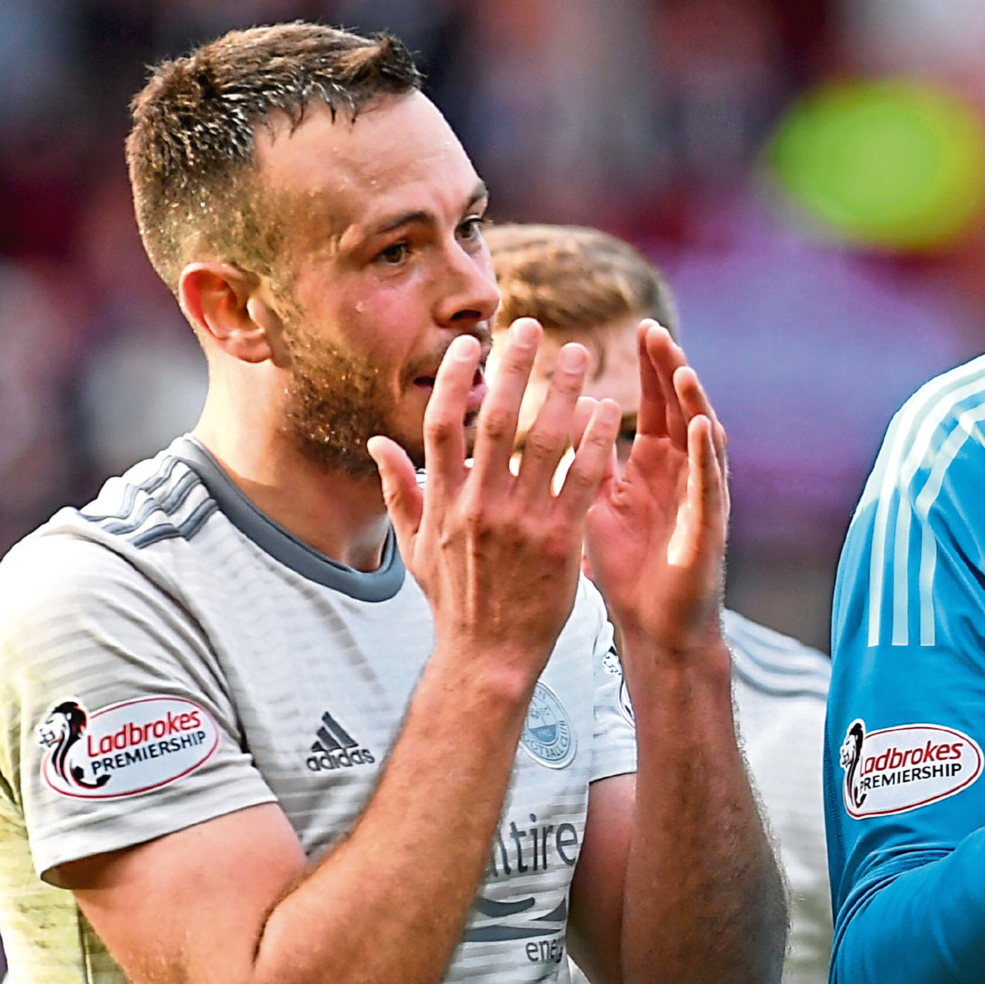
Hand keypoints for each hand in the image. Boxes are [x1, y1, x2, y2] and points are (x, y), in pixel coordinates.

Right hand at [370, 320, 617, 674]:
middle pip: (496, 417)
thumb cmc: (454, 601)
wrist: (488, 656)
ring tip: (579, 355)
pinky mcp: (560, 540)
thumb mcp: (413, 547)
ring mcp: (521, 520)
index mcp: (444, 499)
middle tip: (532, 327)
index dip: (455, 376)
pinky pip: (581, 479)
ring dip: (562, 390)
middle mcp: (480, 503)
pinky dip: (594, 442)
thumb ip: (399, 491)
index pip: (444, 422)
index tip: (470, 342)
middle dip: (514, 366)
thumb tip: (376, 443)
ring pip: (544, 440)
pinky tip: (608, 411)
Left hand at [584, 322, 730, 654]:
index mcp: (652, 467)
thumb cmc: (627, 571)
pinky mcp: (710, 525)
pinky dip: (707, 453)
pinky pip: (710, 482)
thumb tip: (561, 418)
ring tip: (679, 366)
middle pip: (678, 410)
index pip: (652, 405)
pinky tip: (702, 425)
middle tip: (654, 330)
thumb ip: (585, 462)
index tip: (639, 331)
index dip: (647, 369)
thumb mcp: (594, 505)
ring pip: (702, 438)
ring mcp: (700, 497)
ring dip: (692, 402)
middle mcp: (682, 474)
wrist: (655, 628)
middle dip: (668, 370)